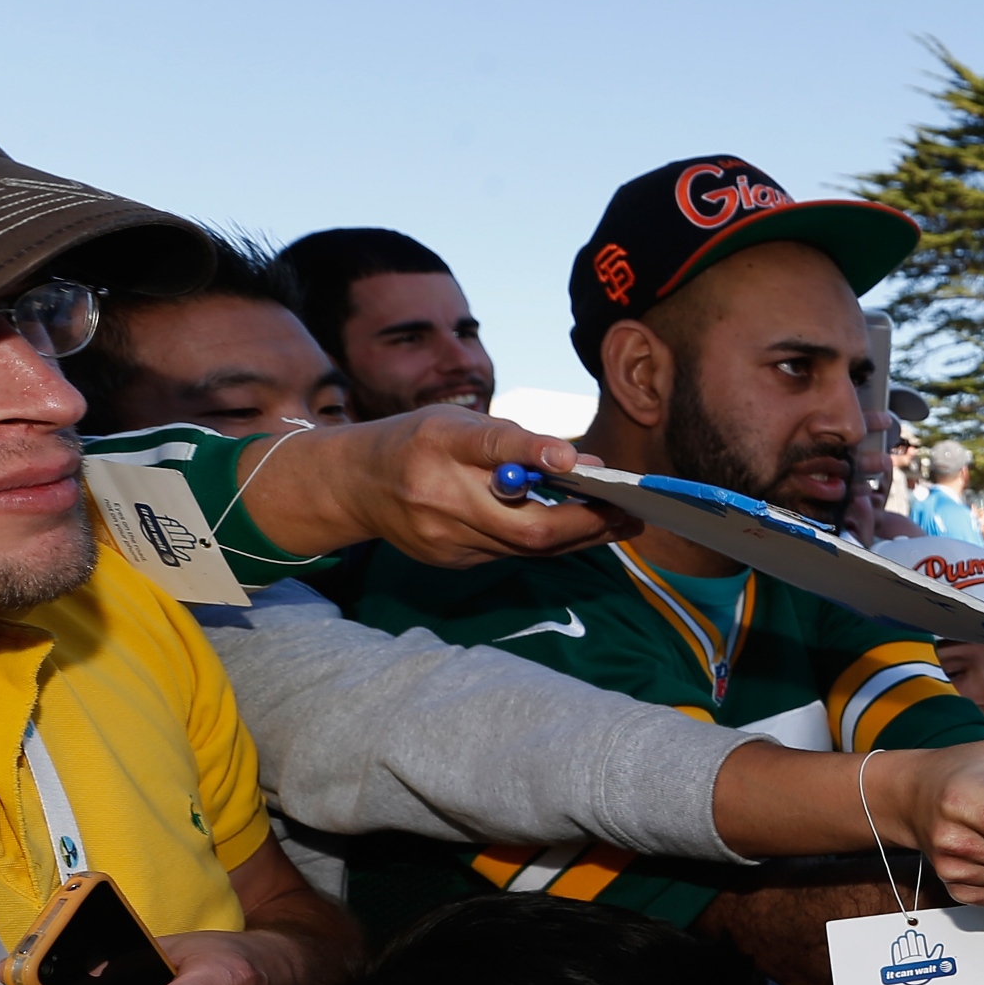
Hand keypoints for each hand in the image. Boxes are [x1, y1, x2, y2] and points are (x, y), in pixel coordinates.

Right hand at [235, 407, 641, 565]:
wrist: (354, 485)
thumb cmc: (414, 442)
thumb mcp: (453, 423)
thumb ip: (513, 440)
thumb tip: (582, 463)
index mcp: (438, 445)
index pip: (490, 445)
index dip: (532, 451)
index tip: (571, 460)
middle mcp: (440, 497)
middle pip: (527, 526)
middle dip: (587, 524)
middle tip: (630, 512)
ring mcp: (446, 540)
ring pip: (528, 548)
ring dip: (580, 537)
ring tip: (620, 521)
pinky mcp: (453, 561)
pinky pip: (513, 554)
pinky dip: (550, 543)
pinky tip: (580, 530)